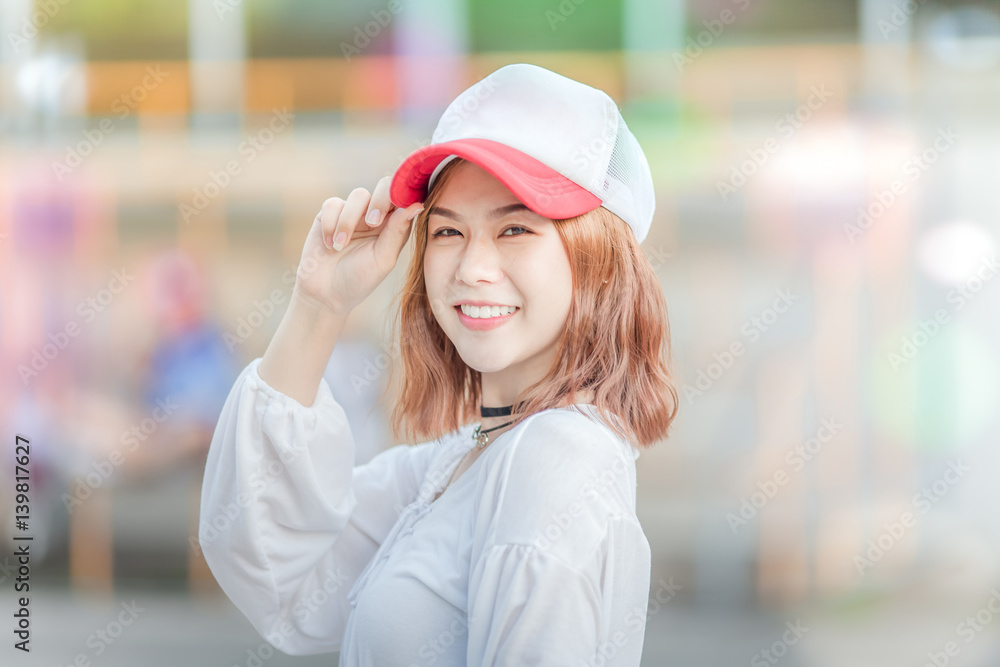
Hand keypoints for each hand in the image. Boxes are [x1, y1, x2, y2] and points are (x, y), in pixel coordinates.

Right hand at [294, 176, 424, 316]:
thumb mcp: (382, 259)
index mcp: (394, 225)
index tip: (399, 207)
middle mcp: (375, 214)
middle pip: (385, 186)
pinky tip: (330, 245)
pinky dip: (331, 224)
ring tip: (341, 245)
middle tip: (373, 223)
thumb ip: (397, 231)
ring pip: (359, 195)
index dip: (405, 195)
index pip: (404, 198)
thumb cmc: (359, 279)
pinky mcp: (329, 214)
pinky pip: (333, 204)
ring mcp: (353, 213)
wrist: (325, 293)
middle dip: (380, 201)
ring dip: (350, 220)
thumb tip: (417, 205)